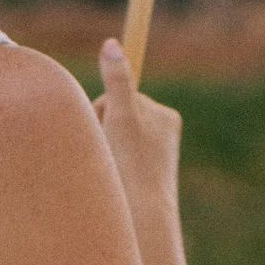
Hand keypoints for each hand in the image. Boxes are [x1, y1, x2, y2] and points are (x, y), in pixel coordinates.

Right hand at [96, 40, 182, 205]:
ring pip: (111, 139)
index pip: (118, 98)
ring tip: (111, 171)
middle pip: (113, 117)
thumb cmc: (133, 167)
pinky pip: (115, 160)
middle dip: (101, 132)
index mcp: (164, 116)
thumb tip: (112, 44)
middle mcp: (161, 134)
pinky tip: (114, 181)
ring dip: (102, 150)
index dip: (103, 112)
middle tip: (106, 154)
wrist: (144, 220)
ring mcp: (151, 157)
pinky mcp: (141, 176)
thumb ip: (117, 80)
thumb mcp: (121, 118)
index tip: (104, 130)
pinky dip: (107, 166)